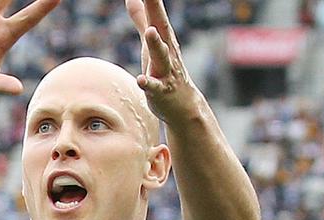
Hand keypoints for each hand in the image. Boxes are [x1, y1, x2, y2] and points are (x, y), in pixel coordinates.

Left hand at [125, 0, 201, 122]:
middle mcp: (167, 50)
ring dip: (156, 44)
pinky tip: (140, 80)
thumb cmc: (164, 68)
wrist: (183, 104)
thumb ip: (141, 19)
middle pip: (161, 28)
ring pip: (161, 56)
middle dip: (156, 11)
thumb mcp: (151, 42)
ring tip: (150, 32)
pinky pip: (154, 87)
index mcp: (163, 37)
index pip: (156, 13)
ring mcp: (165, 71)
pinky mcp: (161, 91)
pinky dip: (148, 83)